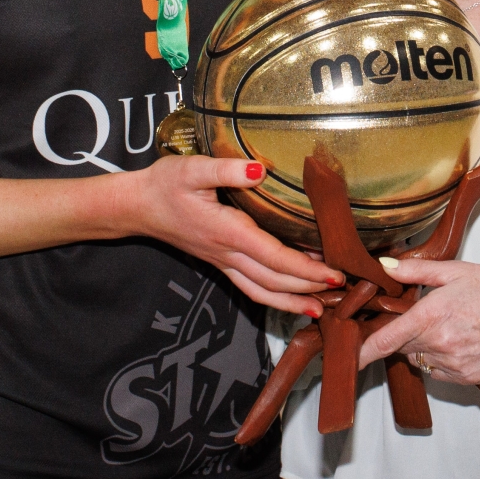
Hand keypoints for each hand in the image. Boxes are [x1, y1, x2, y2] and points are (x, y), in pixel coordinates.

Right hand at [111, 155, 341, 316]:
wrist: (138, 206)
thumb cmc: (165, 184)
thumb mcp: (193, 168)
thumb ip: (226, 169)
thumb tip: (259, 170)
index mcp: (227, 232)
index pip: (274, 258)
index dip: (305, 269)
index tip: (333, 274)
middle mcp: (227, 254)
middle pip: (274, 281)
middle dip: (308, 290)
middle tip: (342, 293)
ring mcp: (222, 262)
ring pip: (262, 292)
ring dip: (292, 302)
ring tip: (321, 310)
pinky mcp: (219, 262)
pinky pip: (250, 287)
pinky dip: (273, 297)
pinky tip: (290, 299)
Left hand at [356, 257, 479, 385]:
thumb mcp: (457, 271)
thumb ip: (417, 272)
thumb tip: (386, 268)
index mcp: (433, 315)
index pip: (386, 340)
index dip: (362, 351)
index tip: (347, 357)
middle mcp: (441, 345)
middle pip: (402, 346)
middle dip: (402, 333)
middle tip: (421, 316)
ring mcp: (455, 365)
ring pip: (420, 359)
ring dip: (423, 346)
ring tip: (448, 324)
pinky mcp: (469, 379)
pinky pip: (439, 371)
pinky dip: (440, 358)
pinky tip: (459, 340)